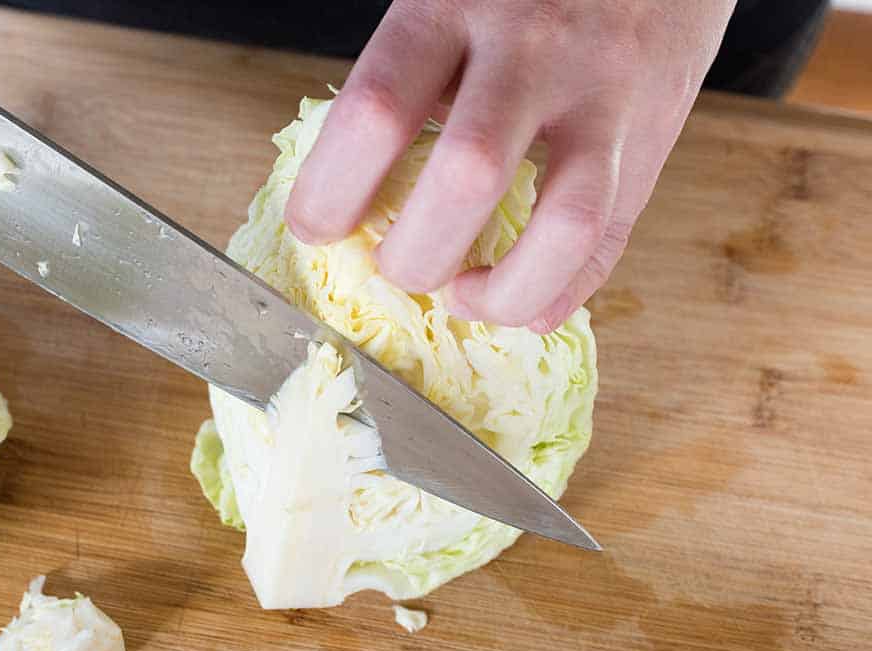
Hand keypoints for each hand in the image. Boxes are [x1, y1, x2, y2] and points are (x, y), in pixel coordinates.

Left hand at [285, 0, 735, 331]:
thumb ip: (405, 76)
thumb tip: (345, 192)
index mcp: (451, 6)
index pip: (375, 113)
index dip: (330, 193)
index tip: (315, 227)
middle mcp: (531, 50)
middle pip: (467, 177)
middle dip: (415, 256)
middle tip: (394, 267)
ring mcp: (604, 94)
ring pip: (565, 225)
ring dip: (503, 292)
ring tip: (464, 298)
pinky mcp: (653, 134)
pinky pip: (611, 239)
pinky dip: (560, 292)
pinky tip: (522, 302)